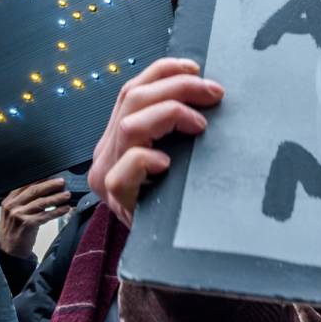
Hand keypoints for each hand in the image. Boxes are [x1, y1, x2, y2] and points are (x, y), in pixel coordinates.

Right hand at [0, 178, 73, 257]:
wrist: (9, 252)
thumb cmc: (15, 232)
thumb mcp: (14, 213)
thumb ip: (24, 202)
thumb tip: (45, 190)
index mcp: (9, 200)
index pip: (26, 185)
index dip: (41, 180)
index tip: (53, 177)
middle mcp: (12, 206)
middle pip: (34, 190)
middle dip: (50, 185)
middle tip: (62, 182)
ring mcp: (19, 215)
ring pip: (41, 202)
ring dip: (56, 197)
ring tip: (67, 195)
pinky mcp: (27, 224)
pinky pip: (45, 215)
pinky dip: (57, 211)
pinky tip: (65, 209)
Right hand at [87, 58, 223, 226]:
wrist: (165, 252)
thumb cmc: (176, 202)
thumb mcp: (173, 157)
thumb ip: (173, 129)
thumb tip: (208, 93)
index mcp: (117, 137)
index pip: (132, 90)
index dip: (163, 71)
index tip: (197, 68)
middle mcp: (107, 152)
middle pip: (132, 98)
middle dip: (178, 87)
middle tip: (214, 92)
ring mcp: (107, 175)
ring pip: (129, 126)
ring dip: (170, 114)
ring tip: (199, 125)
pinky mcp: (116, 200)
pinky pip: (124, 172)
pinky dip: (146, 160)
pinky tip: (168, 164)